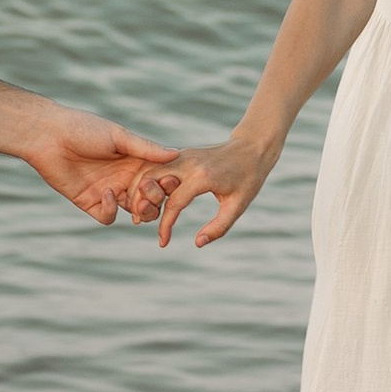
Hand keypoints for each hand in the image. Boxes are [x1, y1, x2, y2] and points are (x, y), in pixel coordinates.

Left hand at [18, 106, 175, 226]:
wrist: (48, 136)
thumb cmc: (84, 128)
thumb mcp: (119, 136)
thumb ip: (146, 148)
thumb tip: (176, 154)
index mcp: (133, 160)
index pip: (158, 178)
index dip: (165, 184)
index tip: (167, 182)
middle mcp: (123, 177)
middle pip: (149, 199)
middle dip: (154, 201)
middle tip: (150, 196)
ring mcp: (107, 191)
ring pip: (132, 212)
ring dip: (138, 212)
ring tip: (135, 204)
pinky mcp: (89, 202)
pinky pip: (107, 216)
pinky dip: (111, 210)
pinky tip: (107, 194)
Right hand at [139, 131, 275, 248]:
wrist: (251, 148)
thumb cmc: (248, 179)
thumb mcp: (238, 206)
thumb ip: (218, 227)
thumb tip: (198, 243)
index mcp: (202, 176)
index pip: (173, 204)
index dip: (165, 226)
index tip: (163, 243)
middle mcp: (187, 162)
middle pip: (150, 181)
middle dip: (141, 203)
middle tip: (139, 222)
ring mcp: (182, 155)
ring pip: (148, 170)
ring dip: (139, 190)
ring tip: (140, 212)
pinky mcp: (180, 154)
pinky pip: (155, 166)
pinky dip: (146, 181)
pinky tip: (147, 199)